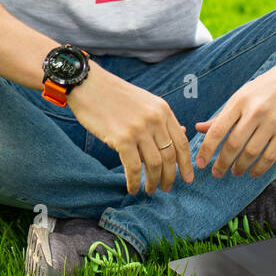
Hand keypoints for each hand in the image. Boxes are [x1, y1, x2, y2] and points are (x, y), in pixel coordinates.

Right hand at [67, 64, 192, 194]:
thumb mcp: (144, 102)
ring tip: (150, 190)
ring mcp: (139, 129)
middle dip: (170, 176)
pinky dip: (134, 182)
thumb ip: (161, 119)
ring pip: (155, 164)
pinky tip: (132, 188)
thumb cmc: (113, 95)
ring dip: (153, 181)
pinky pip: (133, 167)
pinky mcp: (122, 138)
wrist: (88, 85)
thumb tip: (182, 133)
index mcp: (162, 110)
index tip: (187, 178)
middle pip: (170, 156)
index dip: (186, 163)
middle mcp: (154, 119)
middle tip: (166, 188)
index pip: (182, 142)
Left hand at [194, 65, 275, 178]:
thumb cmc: (264, 88)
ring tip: (235, 172)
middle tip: (217, 173)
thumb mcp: (241, 96)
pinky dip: (260, 168)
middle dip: (222, 163)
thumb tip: (199, 128)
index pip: (217, 130)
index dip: (206, 149)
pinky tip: (253, 172)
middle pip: (233, 144)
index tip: (199, 164)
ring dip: (240, 167)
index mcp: (239, 101)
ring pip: (251, 153)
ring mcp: (273, 121)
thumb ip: (222, 115)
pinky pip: (270, 155)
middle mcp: (255, 111)